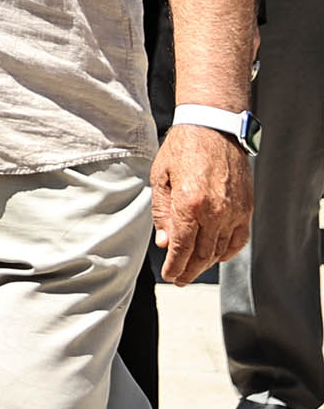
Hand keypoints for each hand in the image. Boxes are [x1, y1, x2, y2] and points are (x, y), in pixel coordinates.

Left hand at [150, 121, 252, 283]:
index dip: (175, 266)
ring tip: (193, 269)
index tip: (169, 276)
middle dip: (189, 271)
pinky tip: (216, 256)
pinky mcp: (246, 209)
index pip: (181, 248)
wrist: (214, 129)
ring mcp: (234, 213)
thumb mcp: (161, 178)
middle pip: (202, 254)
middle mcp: (214, 213)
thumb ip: (162, 213)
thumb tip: (165, 244)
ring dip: (206, 264)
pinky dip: (227, 252)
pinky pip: (238, 240)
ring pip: (220, 250)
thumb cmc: (182, 149)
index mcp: (188, 205)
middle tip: (179, 279)